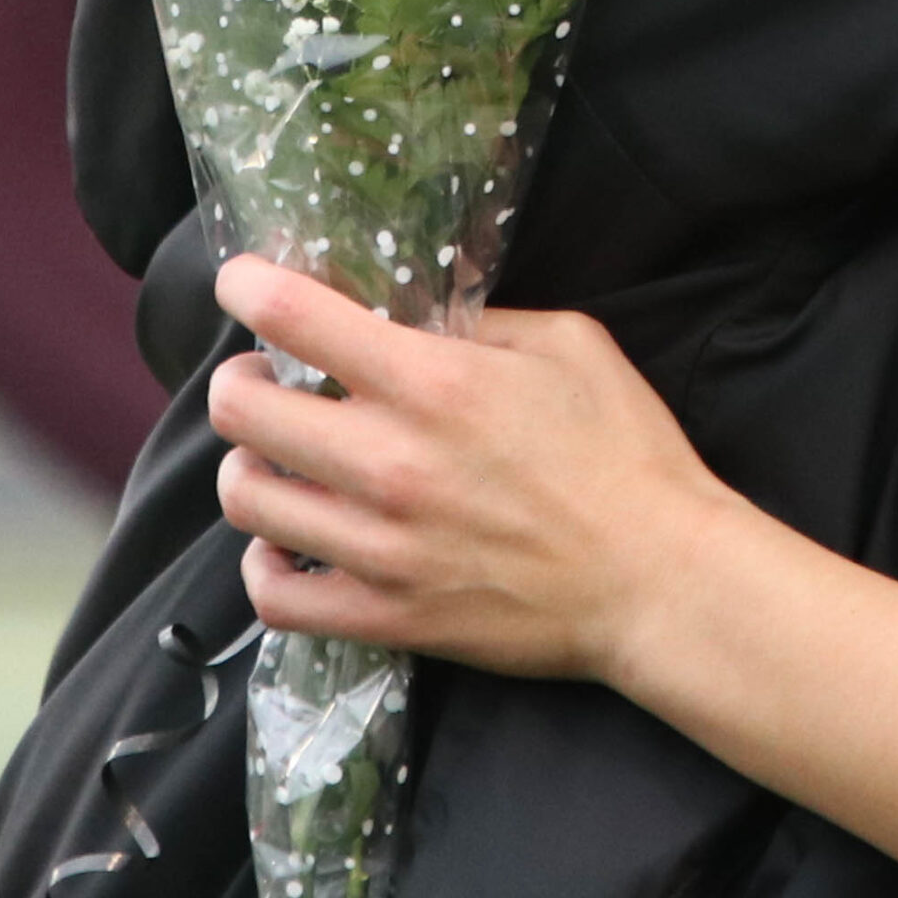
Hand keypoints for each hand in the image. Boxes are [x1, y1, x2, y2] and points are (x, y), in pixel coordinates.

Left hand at [208, 256, 731, 679]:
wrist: (658, 577)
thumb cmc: (627, 452)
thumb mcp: (572, 345)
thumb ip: (485, 322)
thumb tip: (419, 318)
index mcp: (435, 382)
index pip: (297, 317)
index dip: (248, 287)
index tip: (241, 282)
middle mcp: (390, 460)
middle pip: (243, 410)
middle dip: (240, 380)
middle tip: (263, 378)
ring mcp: (378, 546)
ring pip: (245, 499)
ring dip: (250, 464)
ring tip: (278, 457)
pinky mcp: (384, 615)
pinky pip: (272, 594)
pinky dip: (263, 561)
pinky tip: (287, 540)